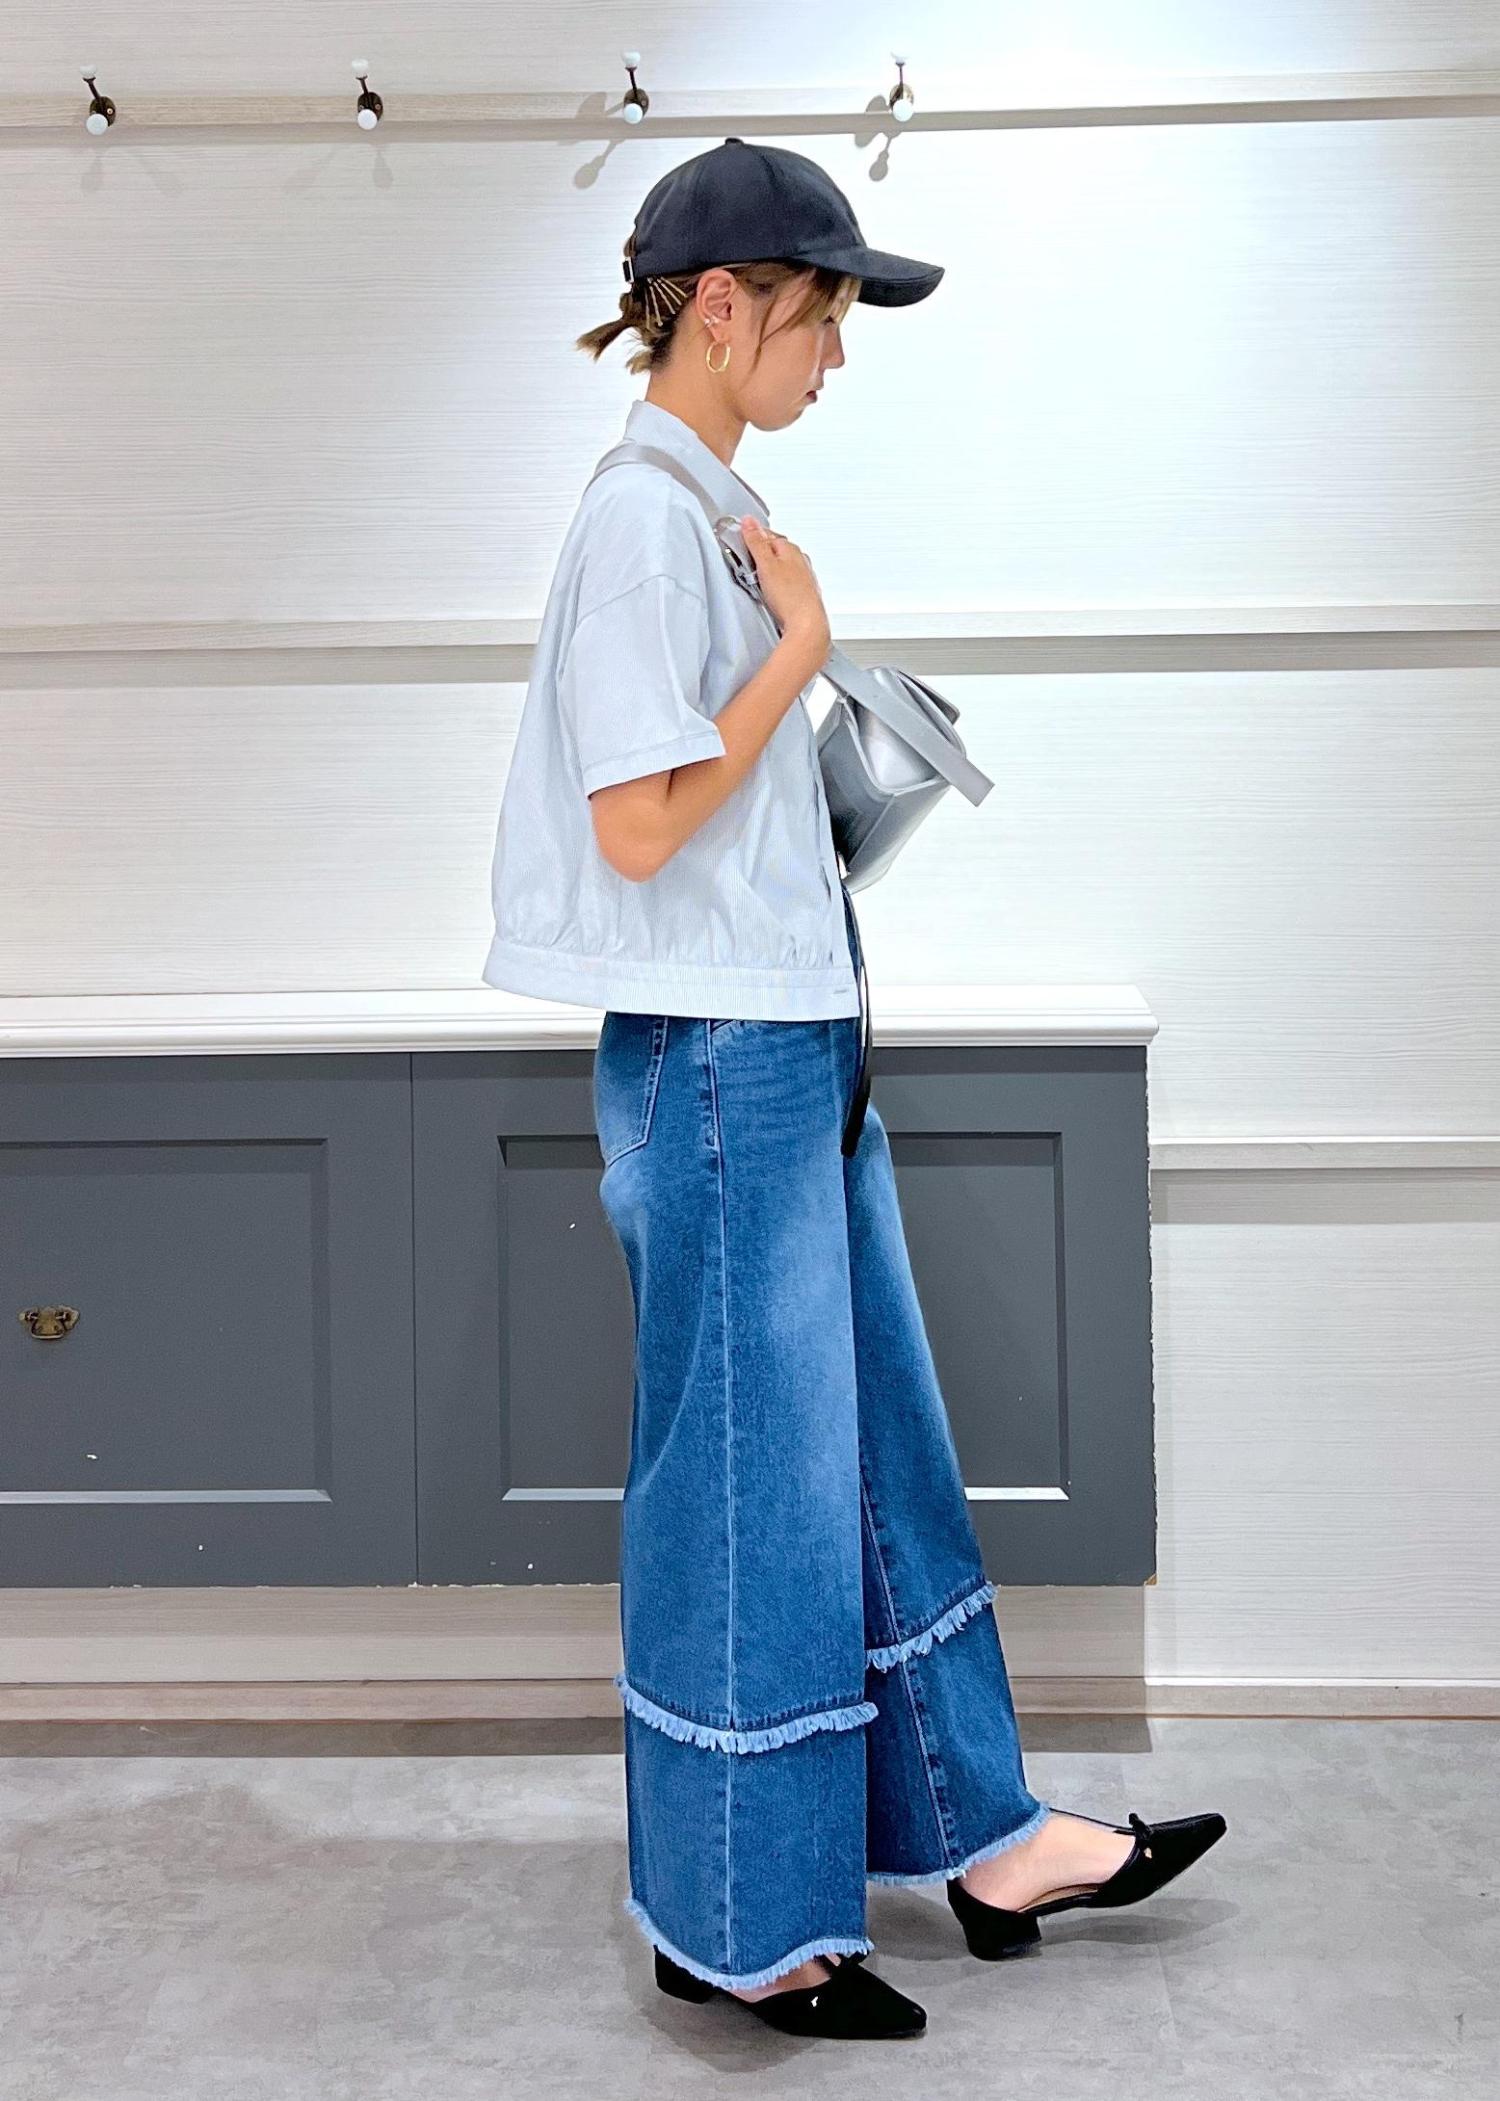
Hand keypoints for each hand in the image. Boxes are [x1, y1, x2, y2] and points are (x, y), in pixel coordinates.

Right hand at [741, 516, 829, 657]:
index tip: (740, 543)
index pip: (767, 534)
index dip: (751, 539)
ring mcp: (803, 578)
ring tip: (758, 585)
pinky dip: (775, 587)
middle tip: (747, 568)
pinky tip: (771, 596)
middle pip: (774, 551)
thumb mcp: (766, 565)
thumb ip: (756, 542)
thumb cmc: (791, 597)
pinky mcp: (802, 594)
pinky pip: (784, 584)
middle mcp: (801, 561)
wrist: (807, 625)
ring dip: (767, 573)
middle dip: (759, 558)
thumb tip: (749, 522)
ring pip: (780, 568)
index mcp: (791, 548)